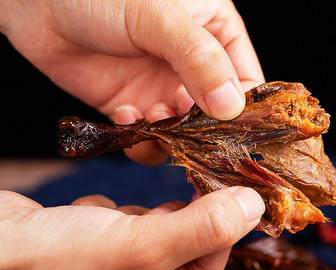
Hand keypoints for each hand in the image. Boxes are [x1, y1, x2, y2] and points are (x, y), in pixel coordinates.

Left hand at [0, 0, 263, 164]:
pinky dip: (141, 139)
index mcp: (215, 31)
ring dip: (173, 137)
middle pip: (216, 112)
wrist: (38, 0)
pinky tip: (125, 116)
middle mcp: (193, 64)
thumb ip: (199, 58)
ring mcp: (162, 86)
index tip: (233, 131)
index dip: (243, 109)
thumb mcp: (158, 14)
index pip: (246, 79)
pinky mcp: (133, 105)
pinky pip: (149, 136)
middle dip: (204, 128)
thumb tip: (231, 107)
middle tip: (189, 132)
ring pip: (184, 130)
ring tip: (154, 118)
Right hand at [0, 188, 263, 269]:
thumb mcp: (139, 249)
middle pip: (181, 246)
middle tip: (180, 187)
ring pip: (150, 230)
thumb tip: (251, 207)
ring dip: (140, 215)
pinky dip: (112, 212)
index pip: (208, 268)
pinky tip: (89, 216)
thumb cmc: (53, 264)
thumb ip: (201, 229)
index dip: (220, 228)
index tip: (228, 189)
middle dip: (176, 218)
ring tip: (115, 215)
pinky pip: (121, 223)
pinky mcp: (92, 247)